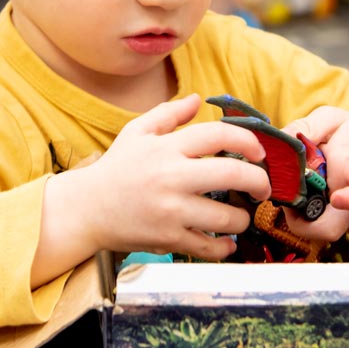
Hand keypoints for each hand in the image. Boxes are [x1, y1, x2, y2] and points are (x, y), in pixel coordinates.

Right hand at [37, 95, 271, 279]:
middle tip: (262, 187)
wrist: (86, 209)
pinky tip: (225, 241)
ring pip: (227, 217)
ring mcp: (171, 211)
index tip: (259, 152)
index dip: (249, 141)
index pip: (220, 135)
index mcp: (167, 148)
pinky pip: (209, 247)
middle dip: (259, 181)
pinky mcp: (168, 239)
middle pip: (234, 174)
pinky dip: (224, 247)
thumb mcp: (137, 132)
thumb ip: (169, 114)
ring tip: (239, 215)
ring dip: (243, 218)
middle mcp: (172, 178)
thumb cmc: (115, 169)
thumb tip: (198, 99)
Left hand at [279, 104, 348, 242]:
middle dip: (300, 219)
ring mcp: (347, 215)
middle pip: (331, 228)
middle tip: (285, 193)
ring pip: (317, 231)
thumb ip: (307, 126)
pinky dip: (298, 213)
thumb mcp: (332, 119)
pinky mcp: (337, 221)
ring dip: (295, 215)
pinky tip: (296, 191)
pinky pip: (314, 226)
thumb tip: (281, 141)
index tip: (337, 198)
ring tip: (290, 187)